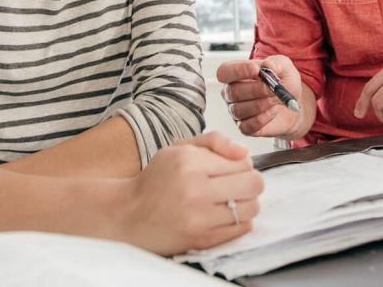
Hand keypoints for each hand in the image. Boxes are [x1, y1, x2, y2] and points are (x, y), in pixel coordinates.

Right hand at [121, 131, 263, 254]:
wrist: (129, 215)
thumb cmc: (155, 181)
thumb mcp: (179, 148)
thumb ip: (214, 141)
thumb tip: (244, 151)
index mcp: (189, 162)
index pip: (243, 162)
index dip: (243, 165)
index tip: (233, 169)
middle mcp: (195, 190)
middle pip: (254, 184)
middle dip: (250, 182)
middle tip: (236, 184)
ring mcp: (199, 218)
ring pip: (252, 208)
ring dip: (246, 203)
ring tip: (229, 201)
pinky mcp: (202, 240)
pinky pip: (242, 229)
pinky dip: (239, 221)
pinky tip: (222, 216)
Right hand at [216, 56, 304, 137]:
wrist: (295, 104)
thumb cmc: (284, 82)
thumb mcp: (284, 66)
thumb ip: (276, 63)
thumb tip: (267, 65)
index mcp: (235, 74)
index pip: (224, 72)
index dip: (239, 71)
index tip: (257, 70)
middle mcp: (231, 92)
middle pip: (232, 92)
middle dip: (256, 90)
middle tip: (273, 89)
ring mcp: (236, 111)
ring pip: (239, 110)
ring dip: (262, 104)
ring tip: (276, 99)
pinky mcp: (245, 127)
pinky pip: (247, 126)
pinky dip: (263, 119)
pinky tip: (273, 111)